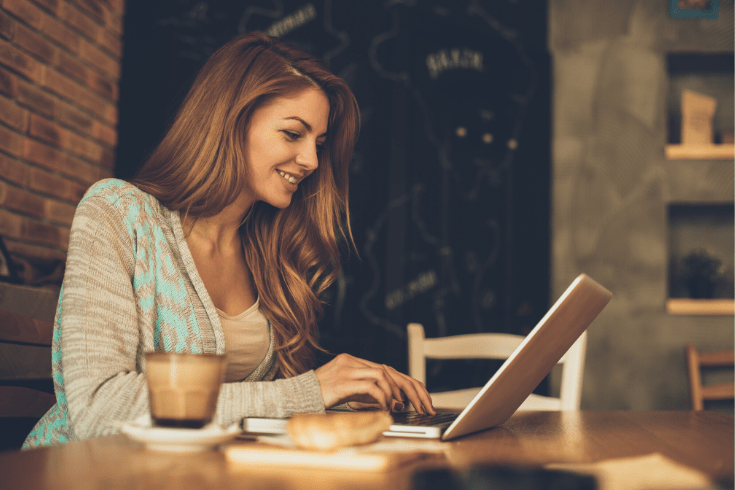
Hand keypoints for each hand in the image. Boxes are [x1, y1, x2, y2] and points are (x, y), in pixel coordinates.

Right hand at [314, 353, 434, 414]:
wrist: (297, 396)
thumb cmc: (320, 395)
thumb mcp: (346, 390)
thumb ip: (365, 390)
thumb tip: (389, 400)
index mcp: (353, 360)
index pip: (386, 368)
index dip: (404, 383)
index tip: (417, 398)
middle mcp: (352, 361)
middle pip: (388, 370)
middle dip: (408, 388)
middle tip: (420, 404)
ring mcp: (348, 369)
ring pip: (382, 375)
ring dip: (393, 393)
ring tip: (395, 407)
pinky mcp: (344, 381)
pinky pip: (371, 386)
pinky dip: (382, 397)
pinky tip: (384, 408)